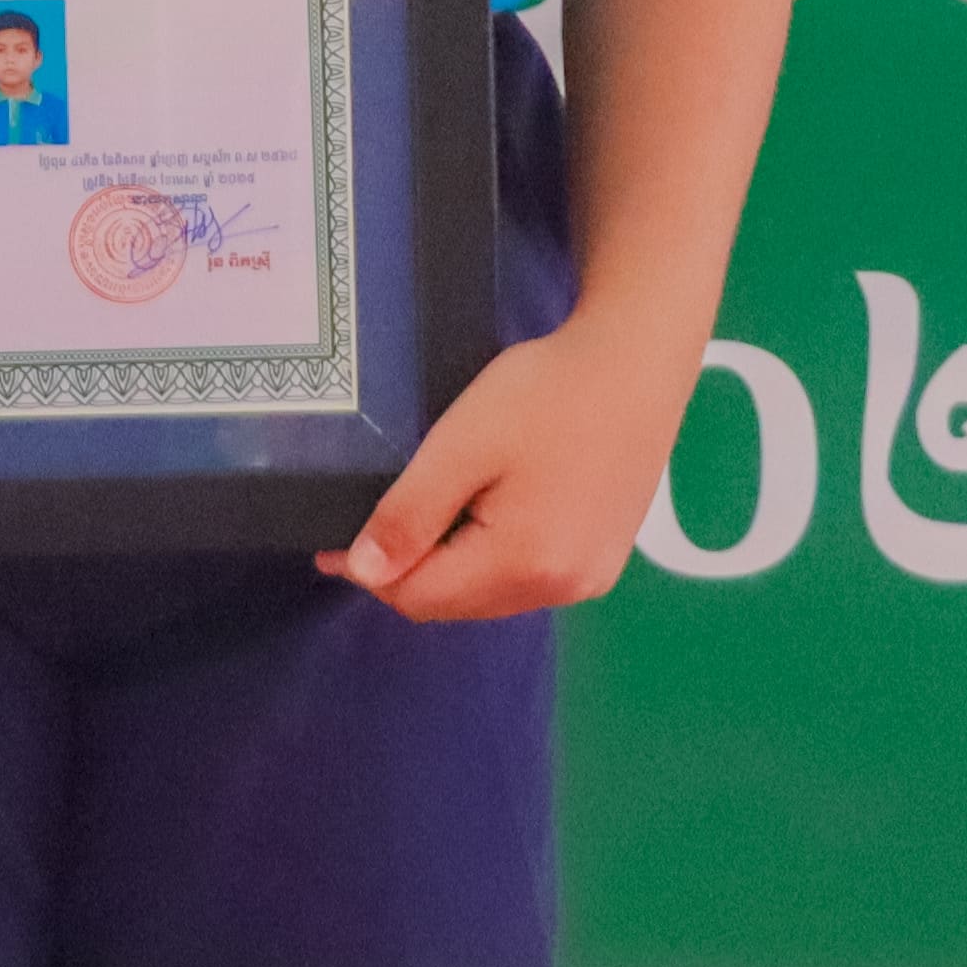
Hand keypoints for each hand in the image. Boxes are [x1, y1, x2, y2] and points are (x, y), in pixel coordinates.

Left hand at [313, 314, 703, 621]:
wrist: (635, 363)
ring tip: (424, 513)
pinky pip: (528, 577)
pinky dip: (491, 557)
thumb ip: (411, 513)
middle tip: (371, 522)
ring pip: (492, 593)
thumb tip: (365, 572)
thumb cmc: (545, 395)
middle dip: (408, 572)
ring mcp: (591, 577)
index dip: (370, 572)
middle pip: (457, 603)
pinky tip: (481, 513)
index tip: (332, 541)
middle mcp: (562, 589)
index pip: (420, 597)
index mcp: (524, 566)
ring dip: (450, 567)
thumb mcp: (461, 446)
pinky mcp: (605, 556)